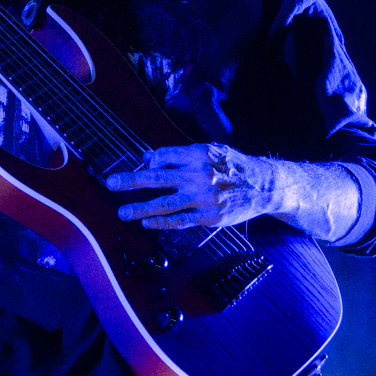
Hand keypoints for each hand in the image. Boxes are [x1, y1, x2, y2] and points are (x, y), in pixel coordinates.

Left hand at [107, 143, 279, 230]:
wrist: (264, 185)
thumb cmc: (232, 166)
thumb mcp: (210, 151)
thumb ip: (180, 155)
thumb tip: (148, 157)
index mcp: (198, 155)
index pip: (162, 157)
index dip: (150, 162)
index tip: (146, 168)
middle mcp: (198, 175)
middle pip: (157, 178)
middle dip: (130, 181)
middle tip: (111, 183)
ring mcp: (203, 198)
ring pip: (164, 204)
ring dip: (140, 209)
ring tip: (122, 212)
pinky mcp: (209, 217)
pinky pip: (180, 221)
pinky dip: (161, 223)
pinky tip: (147, 223)